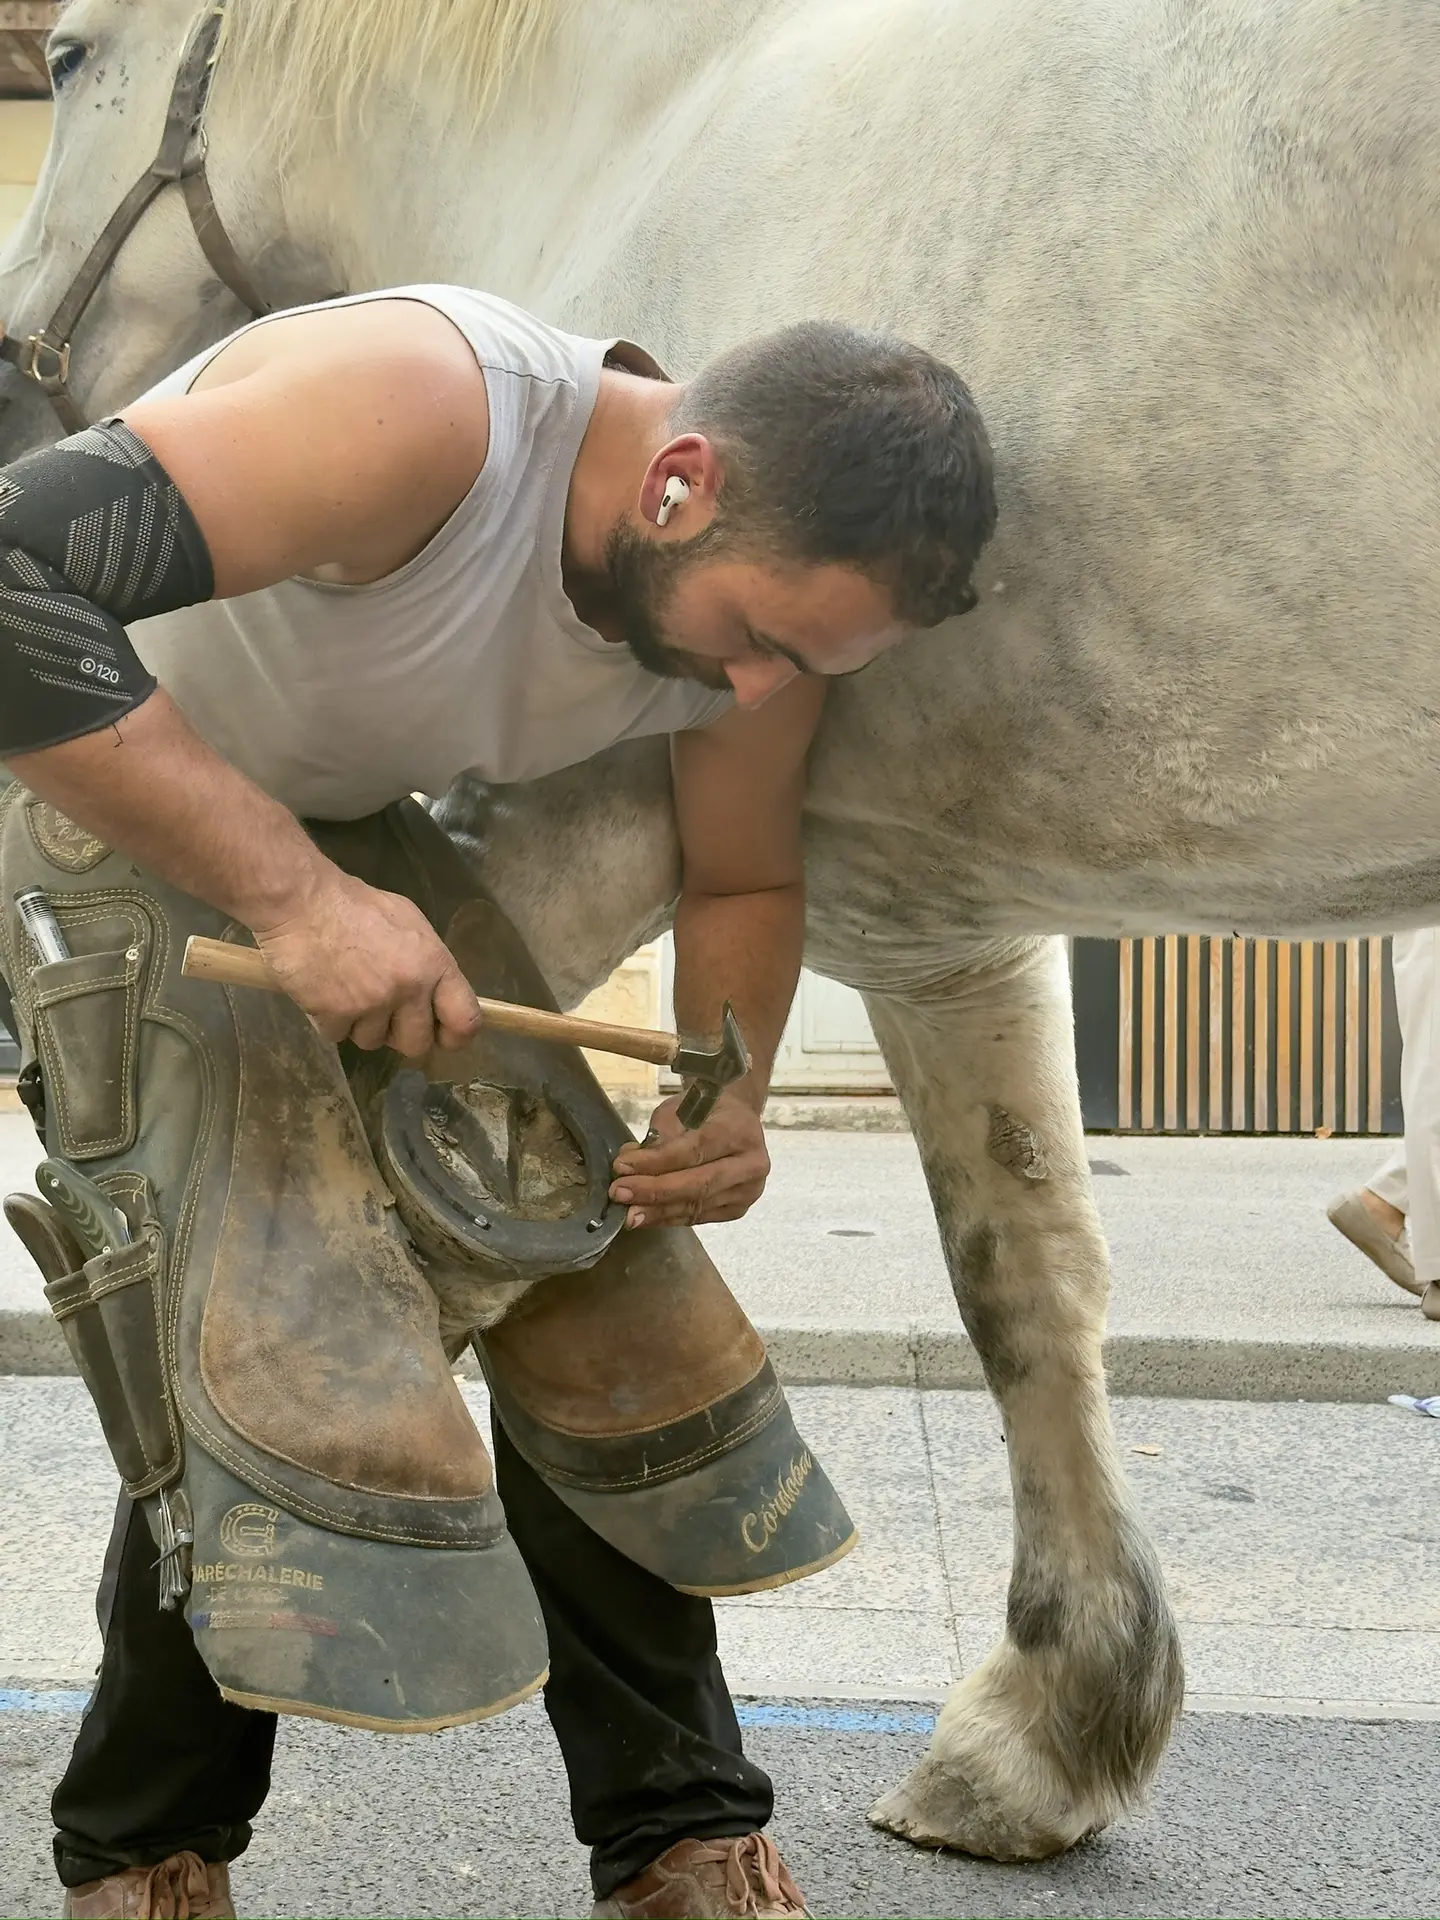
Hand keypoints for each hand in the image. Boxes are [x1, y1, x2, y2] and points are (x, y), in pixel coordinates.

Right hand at [252, 866, 479, 1054]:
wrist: (303, 902)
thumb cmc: (356, 906)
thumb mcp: (408, 923)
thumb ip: (427, 963)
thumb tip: (434, 996)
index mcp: (433, 964)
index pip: (464, 1020)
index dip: (456, 1037)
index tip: (444, 1038)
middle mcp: (408, 989)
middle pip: (417, 1044)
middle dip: (399, 1034)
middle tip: (383, 1013)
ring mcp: (371, 1004)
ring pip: (372, 1042)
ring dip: (360, 1025)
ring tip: (346, 990)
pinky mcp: (335, 1015)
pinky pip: (338, 1036)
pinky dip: (329, 1020)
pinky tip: (323, 991)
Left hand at [610, 1087, 769, 1227]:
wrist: (740, 1121)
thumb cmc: (707, 1110)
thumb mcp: (681, 1109)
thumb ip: (659, 1136)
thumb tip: (628, 1165)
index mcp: (739, 1130)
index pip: (694, 1151)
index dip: (656, 1162)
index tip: (622, 1167)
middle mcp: (751, 1163)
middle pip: (698, 1184)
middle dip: (654, 1191)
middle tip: (620, 1193)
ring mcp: (748, 1190)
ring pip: (697, 1206)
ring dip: (657, 1211)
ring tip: (628, 1212)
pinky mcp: (739, 1208)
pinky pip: (699, 1217)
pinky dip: (669, 1217)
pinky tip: (646, 1216)